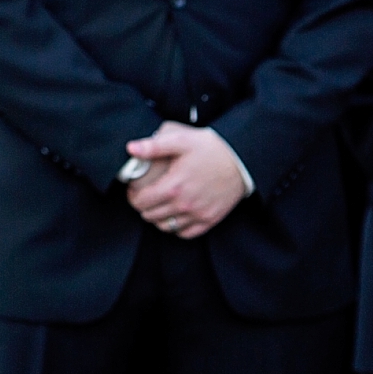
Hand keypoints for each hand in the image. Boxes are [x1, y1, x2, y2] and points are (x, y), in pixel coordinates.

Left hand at [123, 123, 248, 238]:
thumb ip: (154, 146)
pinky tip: (175, 215)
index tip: (134, 189)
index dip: (132, 196)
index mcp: (174, 187)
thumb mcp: (181, 140)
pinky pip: (185, 233)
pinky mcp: (210, 220)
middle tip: (145, 195)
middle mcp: (184, 205)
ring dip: (157, 218)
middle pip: (150, 216)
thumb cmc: (211, 148)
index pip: (141, 202)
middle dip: (143, 206)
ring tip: (158, 205)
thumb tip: (131, 149)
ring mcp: (198, 215)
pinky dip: (176, 227)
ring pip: (165, 227)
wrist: (241, 160)